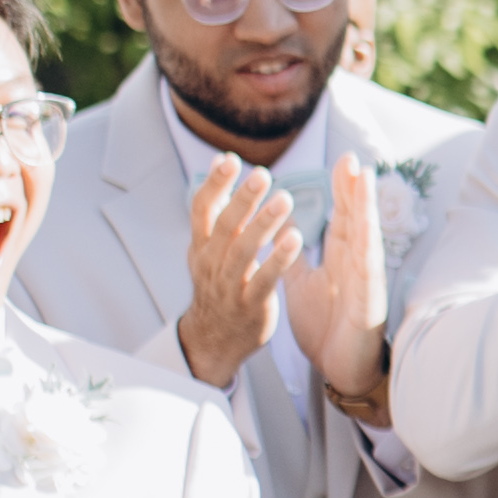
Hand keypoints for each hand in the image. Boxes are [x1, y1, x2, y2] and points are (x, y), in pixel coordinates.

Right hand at [176, 153, 299, 386]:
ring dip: (264, 224)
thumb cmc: (219, 283)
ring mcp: (228, 285)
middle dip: (242, 200)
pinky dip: (279, 259)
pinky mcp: (250, 304)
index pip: (202, 209)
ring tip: (285, 200)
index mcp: (202, 246)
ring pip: (243, 250)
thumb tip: (222, 160)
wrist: (214, 338)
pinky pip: (264, 280)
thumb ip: (219, 207)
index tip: (230, 159)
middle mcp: (210, 263)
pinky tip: (296, 239)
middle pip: (224, 226)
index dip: (214, 184)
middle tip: (262, 175)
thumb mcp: (211, 246)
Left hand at [284, 154, 391, 414]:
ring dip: (366, 207)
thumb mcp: (301, 286)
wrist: (339, 367)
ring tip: (364, 179)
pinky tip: (364, 225)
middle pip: (357, 219)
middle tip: (353, 158)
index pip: (343, 217)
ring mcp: (365, 280)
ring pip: (366, 236)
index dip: (342, 190)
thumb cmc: (327, 328)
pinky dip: (365, 244)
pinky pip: (365, 268)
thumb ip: (294, 258)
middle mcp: (357, 264)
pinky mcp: (368, 299)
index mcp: (341, 259)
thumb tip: (282, 232)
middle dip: (355, 189)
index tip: (342, 163)